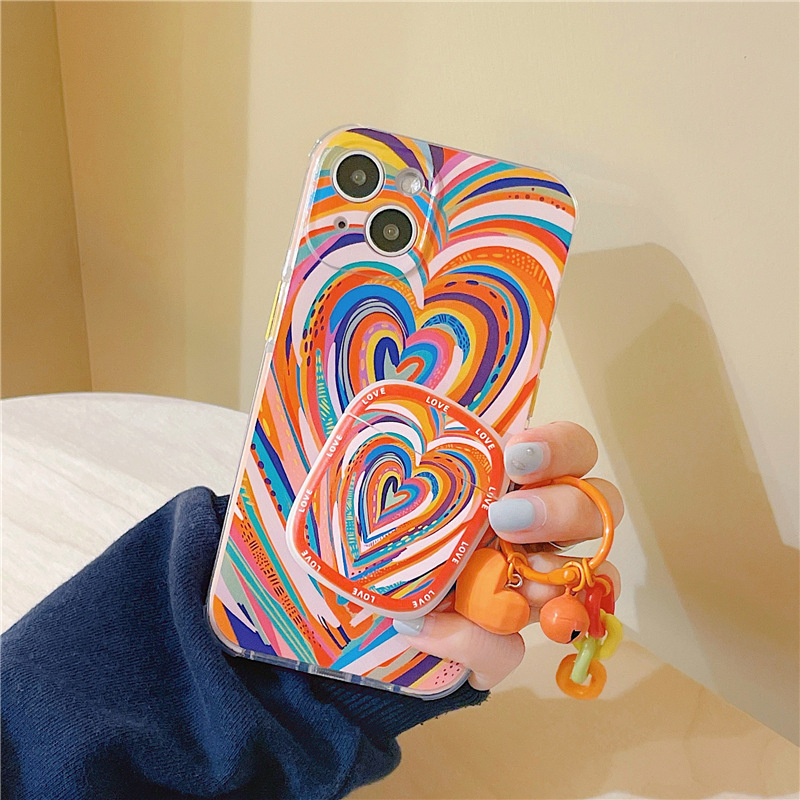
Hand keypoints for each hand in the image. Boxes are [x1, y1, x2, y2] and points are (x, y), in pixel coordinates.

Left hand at [392, 422, 623, 690]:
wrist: (361, 600)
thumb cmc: (384, 521)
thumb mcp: (386, 475)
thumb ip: (396, 443)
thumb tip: (377, 409)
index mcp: (514, 480)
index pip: (572, 449)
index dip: (561, 448)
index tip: (517, 454)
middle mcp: (537, 530)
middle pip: (597, 510)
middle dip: (560, 511)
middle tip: (504, 519)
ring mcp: (527, 589)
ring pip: (579, 585)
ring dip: (543, 587)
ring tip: (482, 586)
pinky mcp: (501, 642)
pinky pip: (509, 651)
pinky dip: (472, 643)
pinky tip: (424, 626)